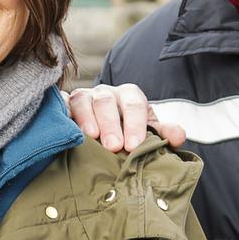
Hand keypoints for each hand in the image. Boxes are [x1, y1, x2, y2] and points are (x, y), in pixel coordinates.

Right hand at [65, 83, 185, 152]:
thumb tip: (178, 137)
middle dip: (111, 124)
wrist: (101, 134)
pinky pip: (60, 105)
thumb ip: (164, 135)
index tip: (134, 145)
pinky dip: (62, 114)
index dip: (135, 124)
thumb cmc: (128, 134)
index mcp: (130, 96)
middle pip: (107, 102)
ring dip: (86, 119)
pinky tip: (65, 128)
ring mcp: (82, 97)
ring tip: (90, 138)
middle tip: (114, 146)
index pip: (134, 104)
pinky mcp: (63, 105)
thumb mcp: (148, 134)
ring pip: (82, 100)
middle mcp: (105, 93)